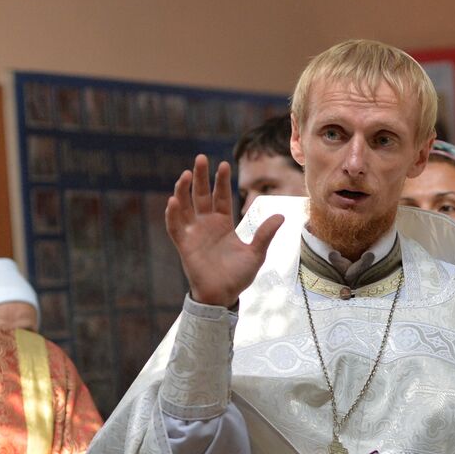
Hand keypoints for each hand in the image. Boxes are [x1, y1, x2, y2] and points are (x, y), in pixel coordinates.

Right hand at [166, 155, 283, 307]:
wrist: (223, 296)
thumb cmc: (238, 276)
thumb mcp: (256, 253)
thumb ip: (265, 234)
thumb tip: (281, 216)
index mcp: (223, 224)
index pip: (221, 197)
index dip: (221, 181)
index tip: (224, 164)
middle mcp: (206, 225)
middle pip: (201, 195)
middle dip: (200, 177)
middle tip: (200, 158)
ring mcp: (194, 234)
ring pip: (185, 207)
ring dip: (182, 191)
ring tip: (184, 175)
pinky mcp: (184, 245)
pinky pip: (175, 227)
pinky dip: (172, 215)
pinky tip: (173, 201)